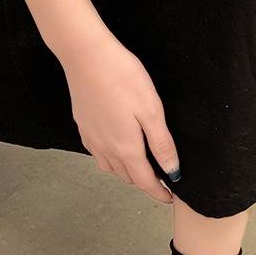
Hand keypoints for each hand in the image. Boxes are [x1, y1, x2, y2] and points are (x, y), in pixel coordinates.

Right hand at [60, 33, 179, 203]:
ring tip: (141, 165)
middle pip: (128, 178)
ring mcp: (92, 140)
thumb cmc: (122, 77)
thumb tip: (172, 171)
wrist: (86, 56)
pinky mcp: (83, 128)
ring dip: (127, 172)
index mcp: (126, 148)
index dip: (159, 193)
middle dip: (145, 182)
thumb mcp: (151, 110)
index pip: (145, 182)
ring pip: (112, 169)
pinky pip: (98, 155)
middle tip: (161, 178)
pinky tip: (116, 148)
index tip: (170, 198)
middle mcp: (107, 150)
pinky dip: (111, 160)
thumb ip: (161, 144)